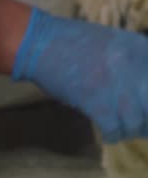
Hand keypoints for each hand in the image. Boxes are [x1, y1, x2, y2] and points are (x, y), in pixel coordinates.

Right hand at [13, 8, 147, 143]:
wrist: (40, 43)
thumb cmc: (72, 43)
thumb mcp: (114, 45)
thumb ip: (134, 64)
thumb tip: (143, 92)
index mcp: (141, 49)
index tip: (145, 109)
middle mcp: (134, 66)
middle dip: (147, 121)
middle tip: (142, 128)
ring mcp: (115, 84)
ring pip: (137, 121)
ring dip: (131, 130)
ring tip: (123, 131)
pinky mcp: (95, 101)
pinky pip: (113, 127)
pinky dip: (113, 135)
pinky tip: (109, 134)